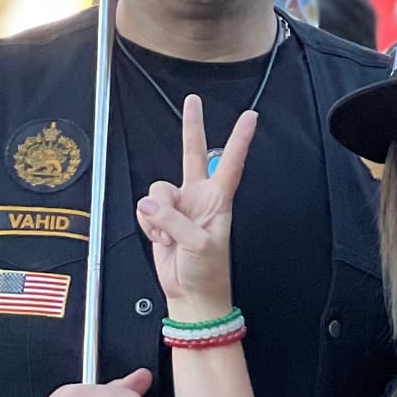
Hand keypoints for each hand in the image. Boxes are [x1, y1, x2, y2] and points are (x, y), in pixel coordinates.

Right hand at [137, 97, 253, 316]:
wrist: (190, 295)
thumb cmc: (207, 272)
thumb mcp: (199, 244)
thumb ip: (175, 221)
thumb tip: (152, 207)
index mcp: (218, 200)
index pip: (230, 163)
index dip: (240, 140)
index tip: (251, 118)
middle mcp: (198, 197)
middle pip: (193, 153)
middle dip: (192, 127)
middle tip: (193, 102)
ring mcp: (178, 207)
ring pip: (157, 190)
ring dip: (158, 213)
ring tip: (169, 234)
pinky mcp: (160, 218)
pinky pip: (145, 209)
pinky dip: (148, 225)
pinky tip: (161, 238)